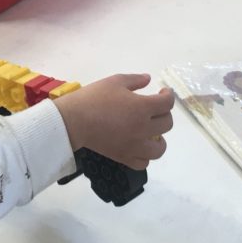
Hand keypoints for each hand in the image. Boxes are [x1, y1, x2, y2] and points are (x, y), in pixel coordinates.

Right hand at [53, 74, 174, 169]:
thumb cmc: (93, 98)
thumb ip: (135, 80)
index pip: (167, 103)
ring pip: (160, 148)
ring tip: (152, 132)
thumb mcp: (115, 81)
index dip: (168, 95)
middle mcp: (143, 128)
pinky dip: (145, 156)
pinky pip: (143, 163)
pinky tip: (139, 146)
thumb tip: (148, 79)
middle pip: (167, 124)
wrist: (73, 121)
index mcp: (142, 107)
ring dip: (160, 139)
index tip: (163, 92)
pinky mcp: (124, 157)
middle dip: (164, 113)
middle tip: (154, 109)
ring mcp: (134, 145)